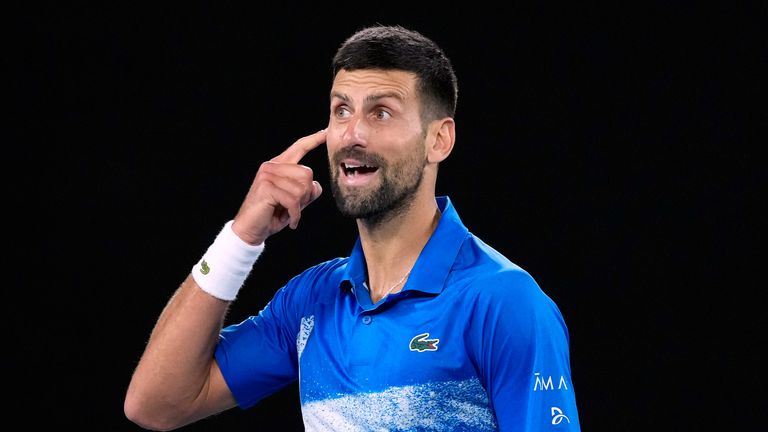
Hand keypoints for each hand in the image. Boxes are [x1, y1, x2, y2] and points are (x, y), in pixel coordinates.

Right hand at [231, 129, 325, 244]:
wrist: (251, 231)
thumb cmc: (272, 215)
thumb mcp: (295, 202)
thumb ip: (307, 192)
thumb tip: (316, 185)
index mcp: (278, 166)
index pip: (299, 147)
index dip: (314, 140)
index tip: (326, 132)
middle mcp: (272, 167)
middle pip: (307, 174)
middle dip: (306, 195)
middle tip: (295, 207)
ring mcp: (267, 175)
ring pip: (301, 188)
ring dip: (299, 206)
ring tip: (289, 213)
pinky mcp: (266, 187)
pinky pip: (293, 200)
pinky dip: (295, 214)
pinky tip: (290, 221)